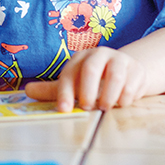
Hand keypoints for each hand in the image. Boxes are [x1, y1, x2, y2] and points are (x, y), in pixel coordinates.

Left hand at [25, 46, 147, 111]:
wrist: (127, 71)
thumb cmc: (94, 80)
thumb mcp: (74, 83)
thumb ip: (53, 90)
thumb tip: (27, 91)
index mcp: (80, 58)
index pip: (69, 74)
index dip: (65, 93)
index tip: (64, 110)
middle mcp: (99, 54)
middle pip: (91, 69)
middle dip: (88, 91)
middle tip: (87, 107)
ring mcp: (120, 60)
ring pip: (115, 77)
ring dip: (109, 96)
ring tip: (105, 107)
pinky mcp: (137, 70)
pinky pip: (132, 85)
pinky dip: (126, 98)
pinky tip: (121, 103)